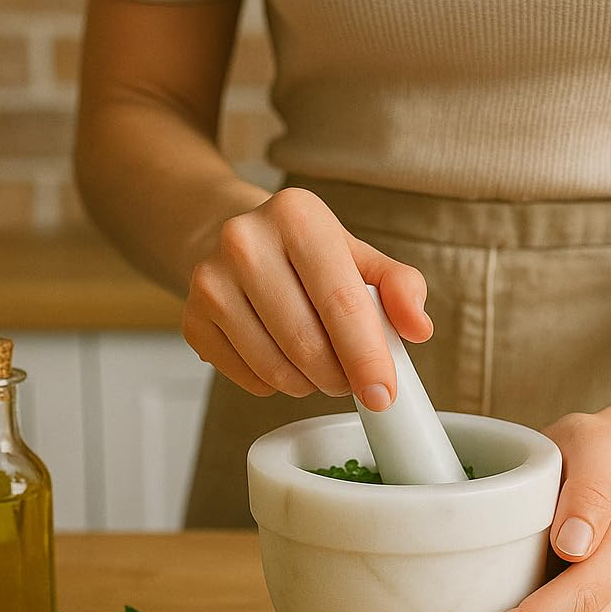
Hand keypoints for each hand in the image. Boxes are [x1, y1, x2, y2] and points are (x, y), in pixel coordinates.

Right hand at [182, 187, 432, 408]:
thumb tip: (419, 328)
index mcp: (297, 216)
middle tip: (351, 379)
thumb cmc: (307, 254)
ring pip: (275, 369)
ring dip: (309, 385)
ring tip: (320, 368)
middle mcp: (245, 241)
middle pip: (307, 343)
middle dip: (339, 377)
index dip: (367, 357)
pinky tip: (282, 359)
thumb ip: (400, 287)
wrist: (234, 240)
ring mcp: (210, 280)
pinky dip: (275, 384)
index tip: (383, 395)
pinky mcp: (191, 318)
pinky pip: (247, 379)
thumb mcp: (359, 256)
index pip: (341, 302)